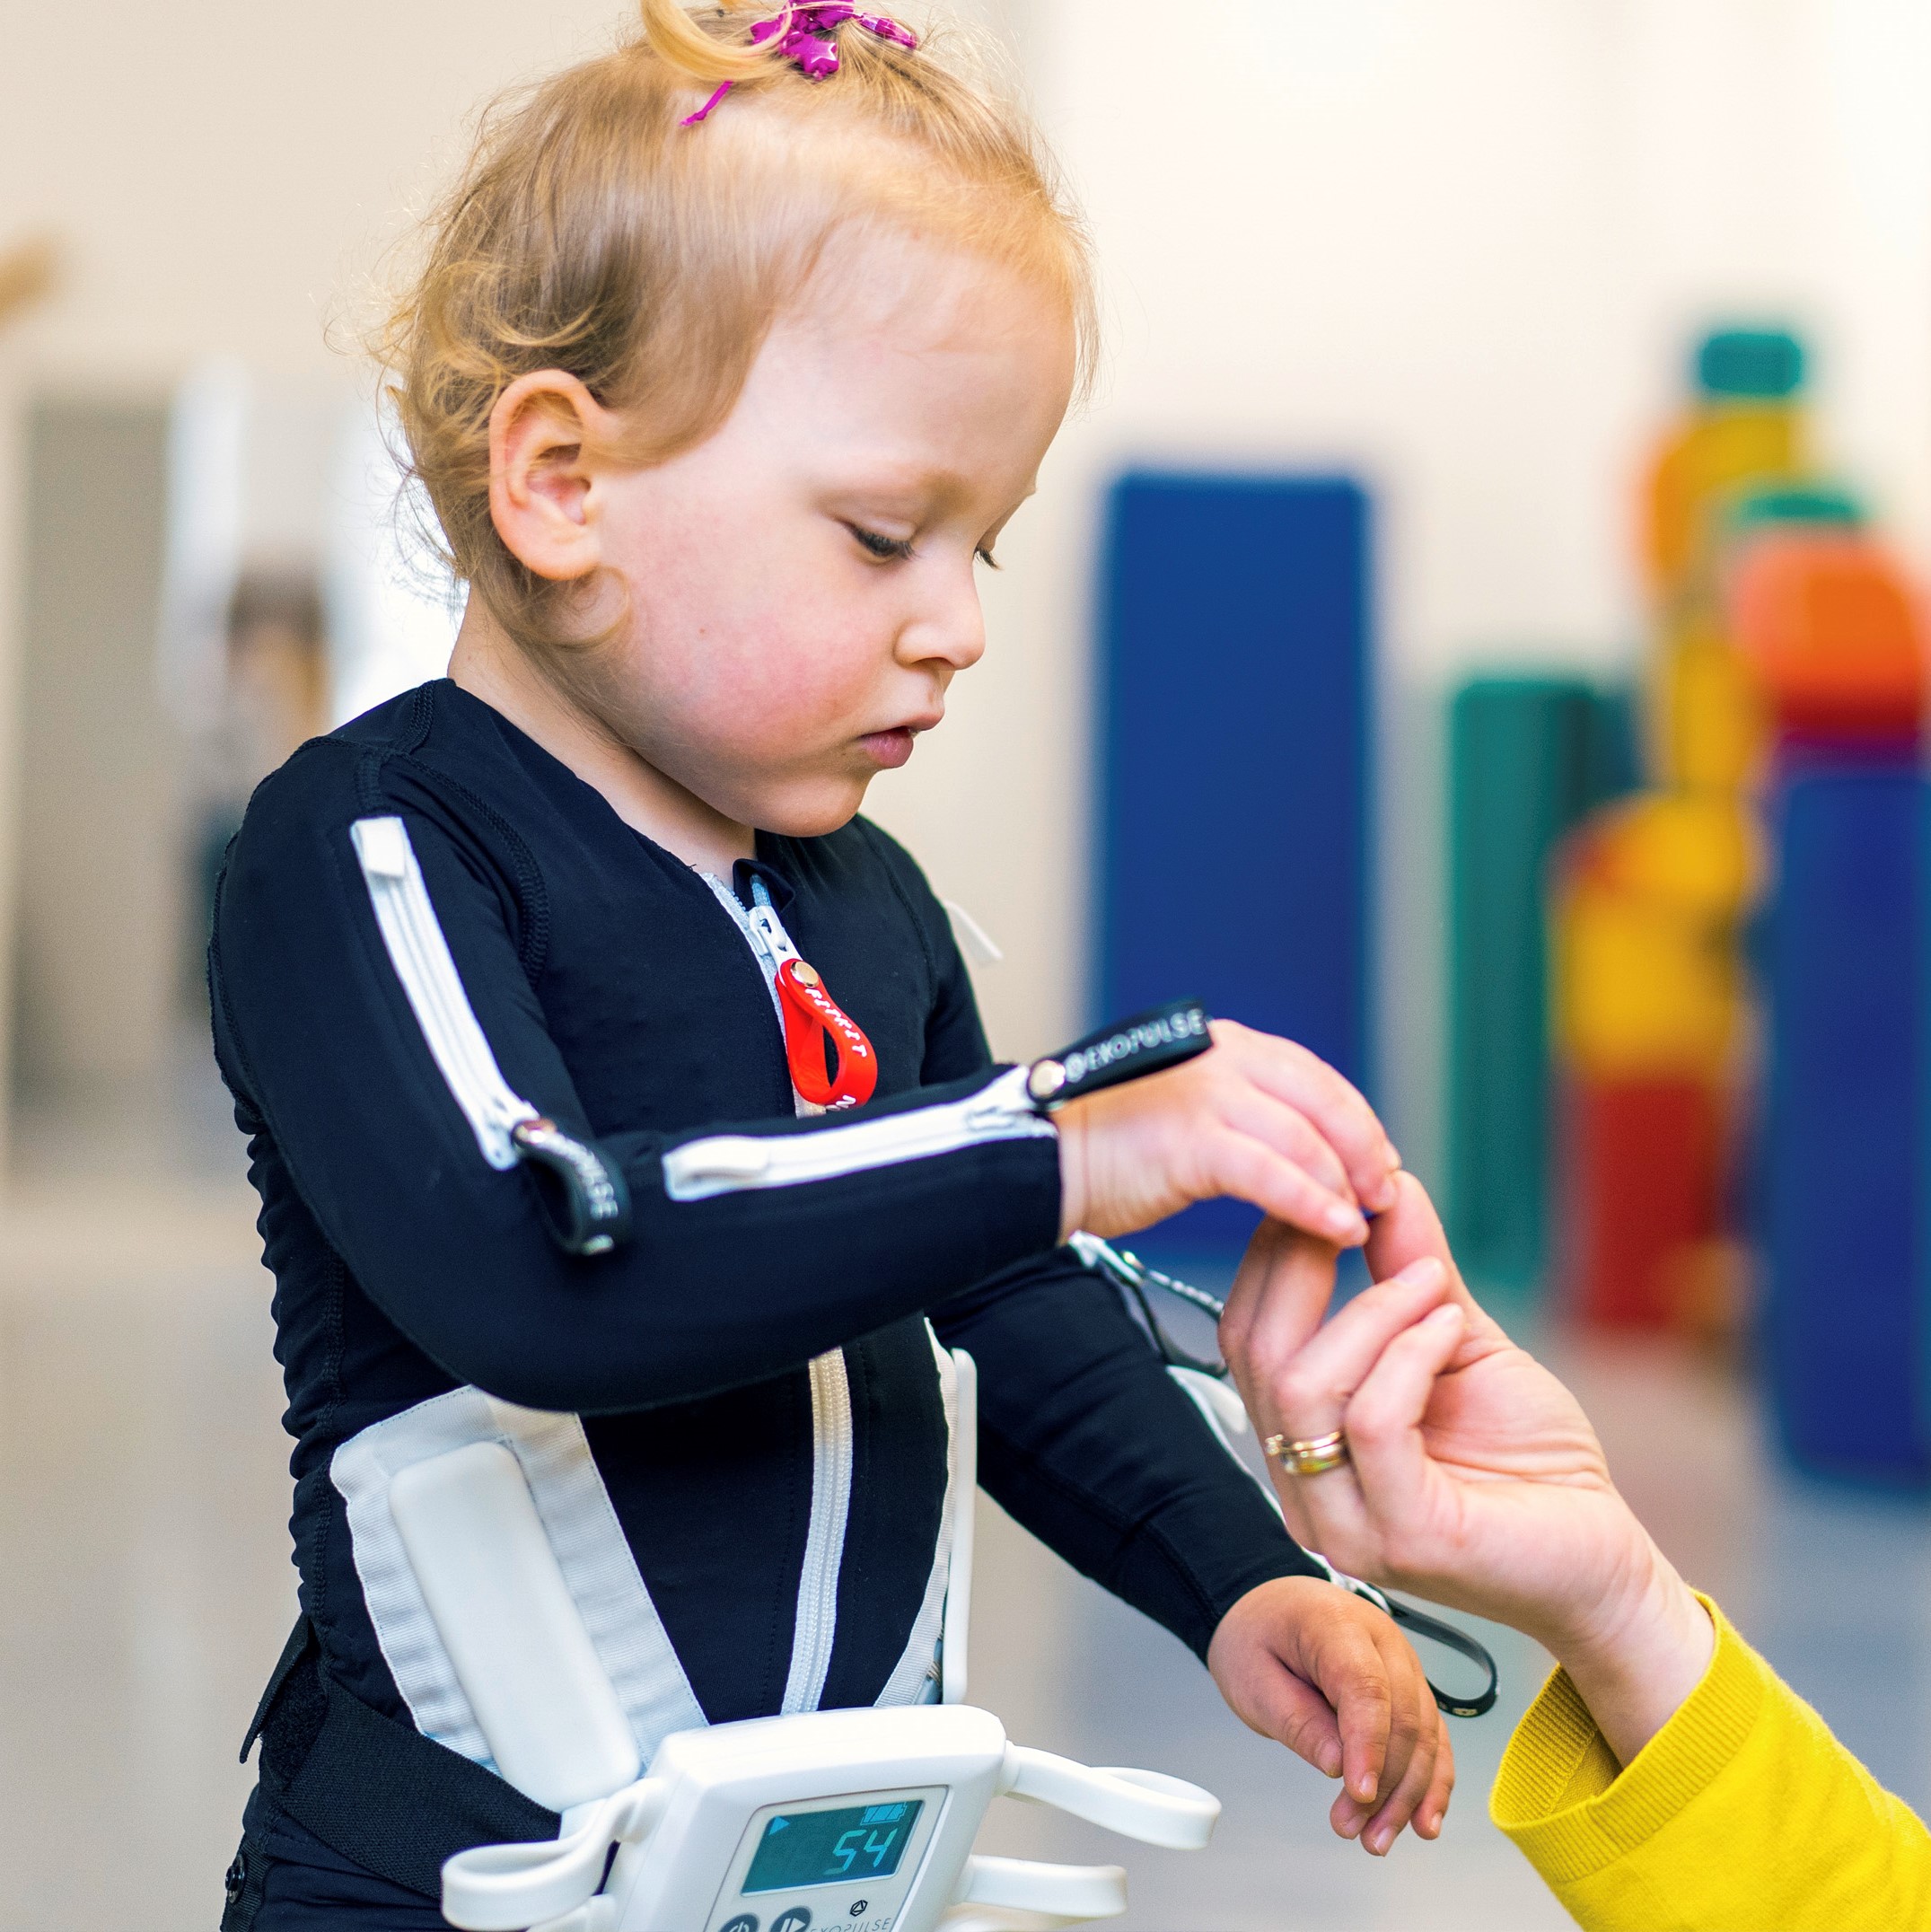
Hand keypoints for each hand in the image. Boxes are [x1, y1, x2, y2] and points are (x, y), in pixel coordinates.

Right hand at [1054, 1020, 1399, 1249]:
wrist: (1048, 1163)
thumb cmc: (1116, 1149)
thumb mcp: (1194, 1113)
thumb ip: (1249, 1116)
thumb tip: (1314, 1149)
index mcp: (1225, 1047)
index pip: (1315, 1078)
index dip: (1356, 1122)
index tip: (1379, 1163)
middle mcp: (1220, 1059)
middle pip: (1322, 1100)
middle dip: (1363, 1150)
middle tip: (1382, 1195)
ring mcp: (1204, 1095)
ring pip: (1304, 1138)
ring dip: (1343, 1184)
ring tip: (1360, 1222)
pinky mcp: (1190, 1140)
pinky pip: (1271, 1173)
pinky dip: (1310, 1202)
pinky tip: (1333, 1228)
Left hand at [1208, 1575, 1453, 1854]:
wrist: (1267, 1610)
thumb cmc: (1256, 1638)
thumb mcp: (1253, 1678)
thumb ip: (1296, 1719)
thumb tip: (1339, 1765)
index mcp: (1336, 1622)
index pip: (1366, 1686)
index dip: (1369, 1744)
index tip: (1360, 1794)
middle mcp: (1383, 1639)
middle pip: (1403, 1716)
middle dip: (1385, 1783)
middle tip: (1352, 1830)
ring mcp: (1403, 1662)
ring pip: (1425, 1734)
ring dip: (1408, 1794)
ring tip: (1377, 1840)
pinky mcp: (1411, 1687)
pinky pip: (1432, 1736)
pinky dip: (1432, 1781)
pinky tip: (1423, 1822)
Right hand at [1218, 1175, 1714, 1765]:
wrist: (1601, 1558)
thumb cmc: (1531, 1460)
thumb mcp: (1457, 1341)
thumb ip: (1411, 1271)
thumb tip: (1387, 1182)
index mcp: (1301, 1441)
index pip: (1244, 1333)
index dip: (1274, 1254)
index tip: (1329, 1190)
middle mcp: (1302, 1487)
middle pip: (1254, 1353)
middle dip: (1301, 1265)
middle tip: (1362, 1213)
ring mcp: (1345, 1523)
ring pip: (1302, 1387)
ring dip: (1370, 1311)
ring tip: (1434, 1284)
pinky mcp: (1403, 1540)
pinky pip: (1373, 1422)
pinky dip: (1410, 1355)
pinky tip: (1450, 1328)